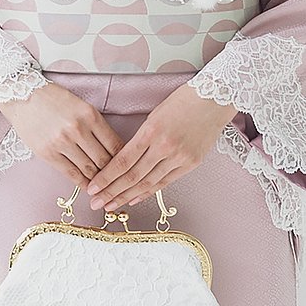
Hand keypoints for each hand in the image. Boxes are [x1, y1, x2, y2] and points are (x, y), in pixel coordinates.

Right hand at [0, 83, 126, 188]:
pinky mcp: (48, 153)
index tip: (127, 166)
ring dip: (99, 181)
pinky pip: (71, 174)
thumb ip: (96, 125)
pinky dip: (82, 183)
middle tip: (118, 180)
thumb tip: (112, 149)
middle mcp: (78, 129)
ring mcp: (62, 143)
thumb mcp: (80, 105)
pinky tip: (88, 187)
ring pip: (89, 169)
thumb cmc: (52, 98)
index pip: (115, 144)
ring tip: (105, 187)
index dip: (124, 159)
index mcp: (90, 115)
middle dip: (113, 173)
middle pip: (104, 160)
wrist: (21, 94)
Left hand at [84, 83, 236, 211]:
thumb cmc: (181, 101)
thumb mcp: (155, 115)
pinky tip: (134, 199)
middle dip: (112, 192)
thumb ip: (141, 138)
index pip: (123, 160)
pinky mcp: (191, 164)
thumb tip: (123, 159)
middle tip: (96, 203)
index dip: (106, 177)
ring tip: (111, 206)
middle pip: (133, 176)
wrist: (213, 100)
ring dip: (127, 197)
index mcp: (151, 131)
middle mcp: (164, 147)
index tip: (92, 187)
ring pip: (148, 183)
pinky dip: (148, 192)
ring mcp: (179, 157)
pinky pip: (165, 182)